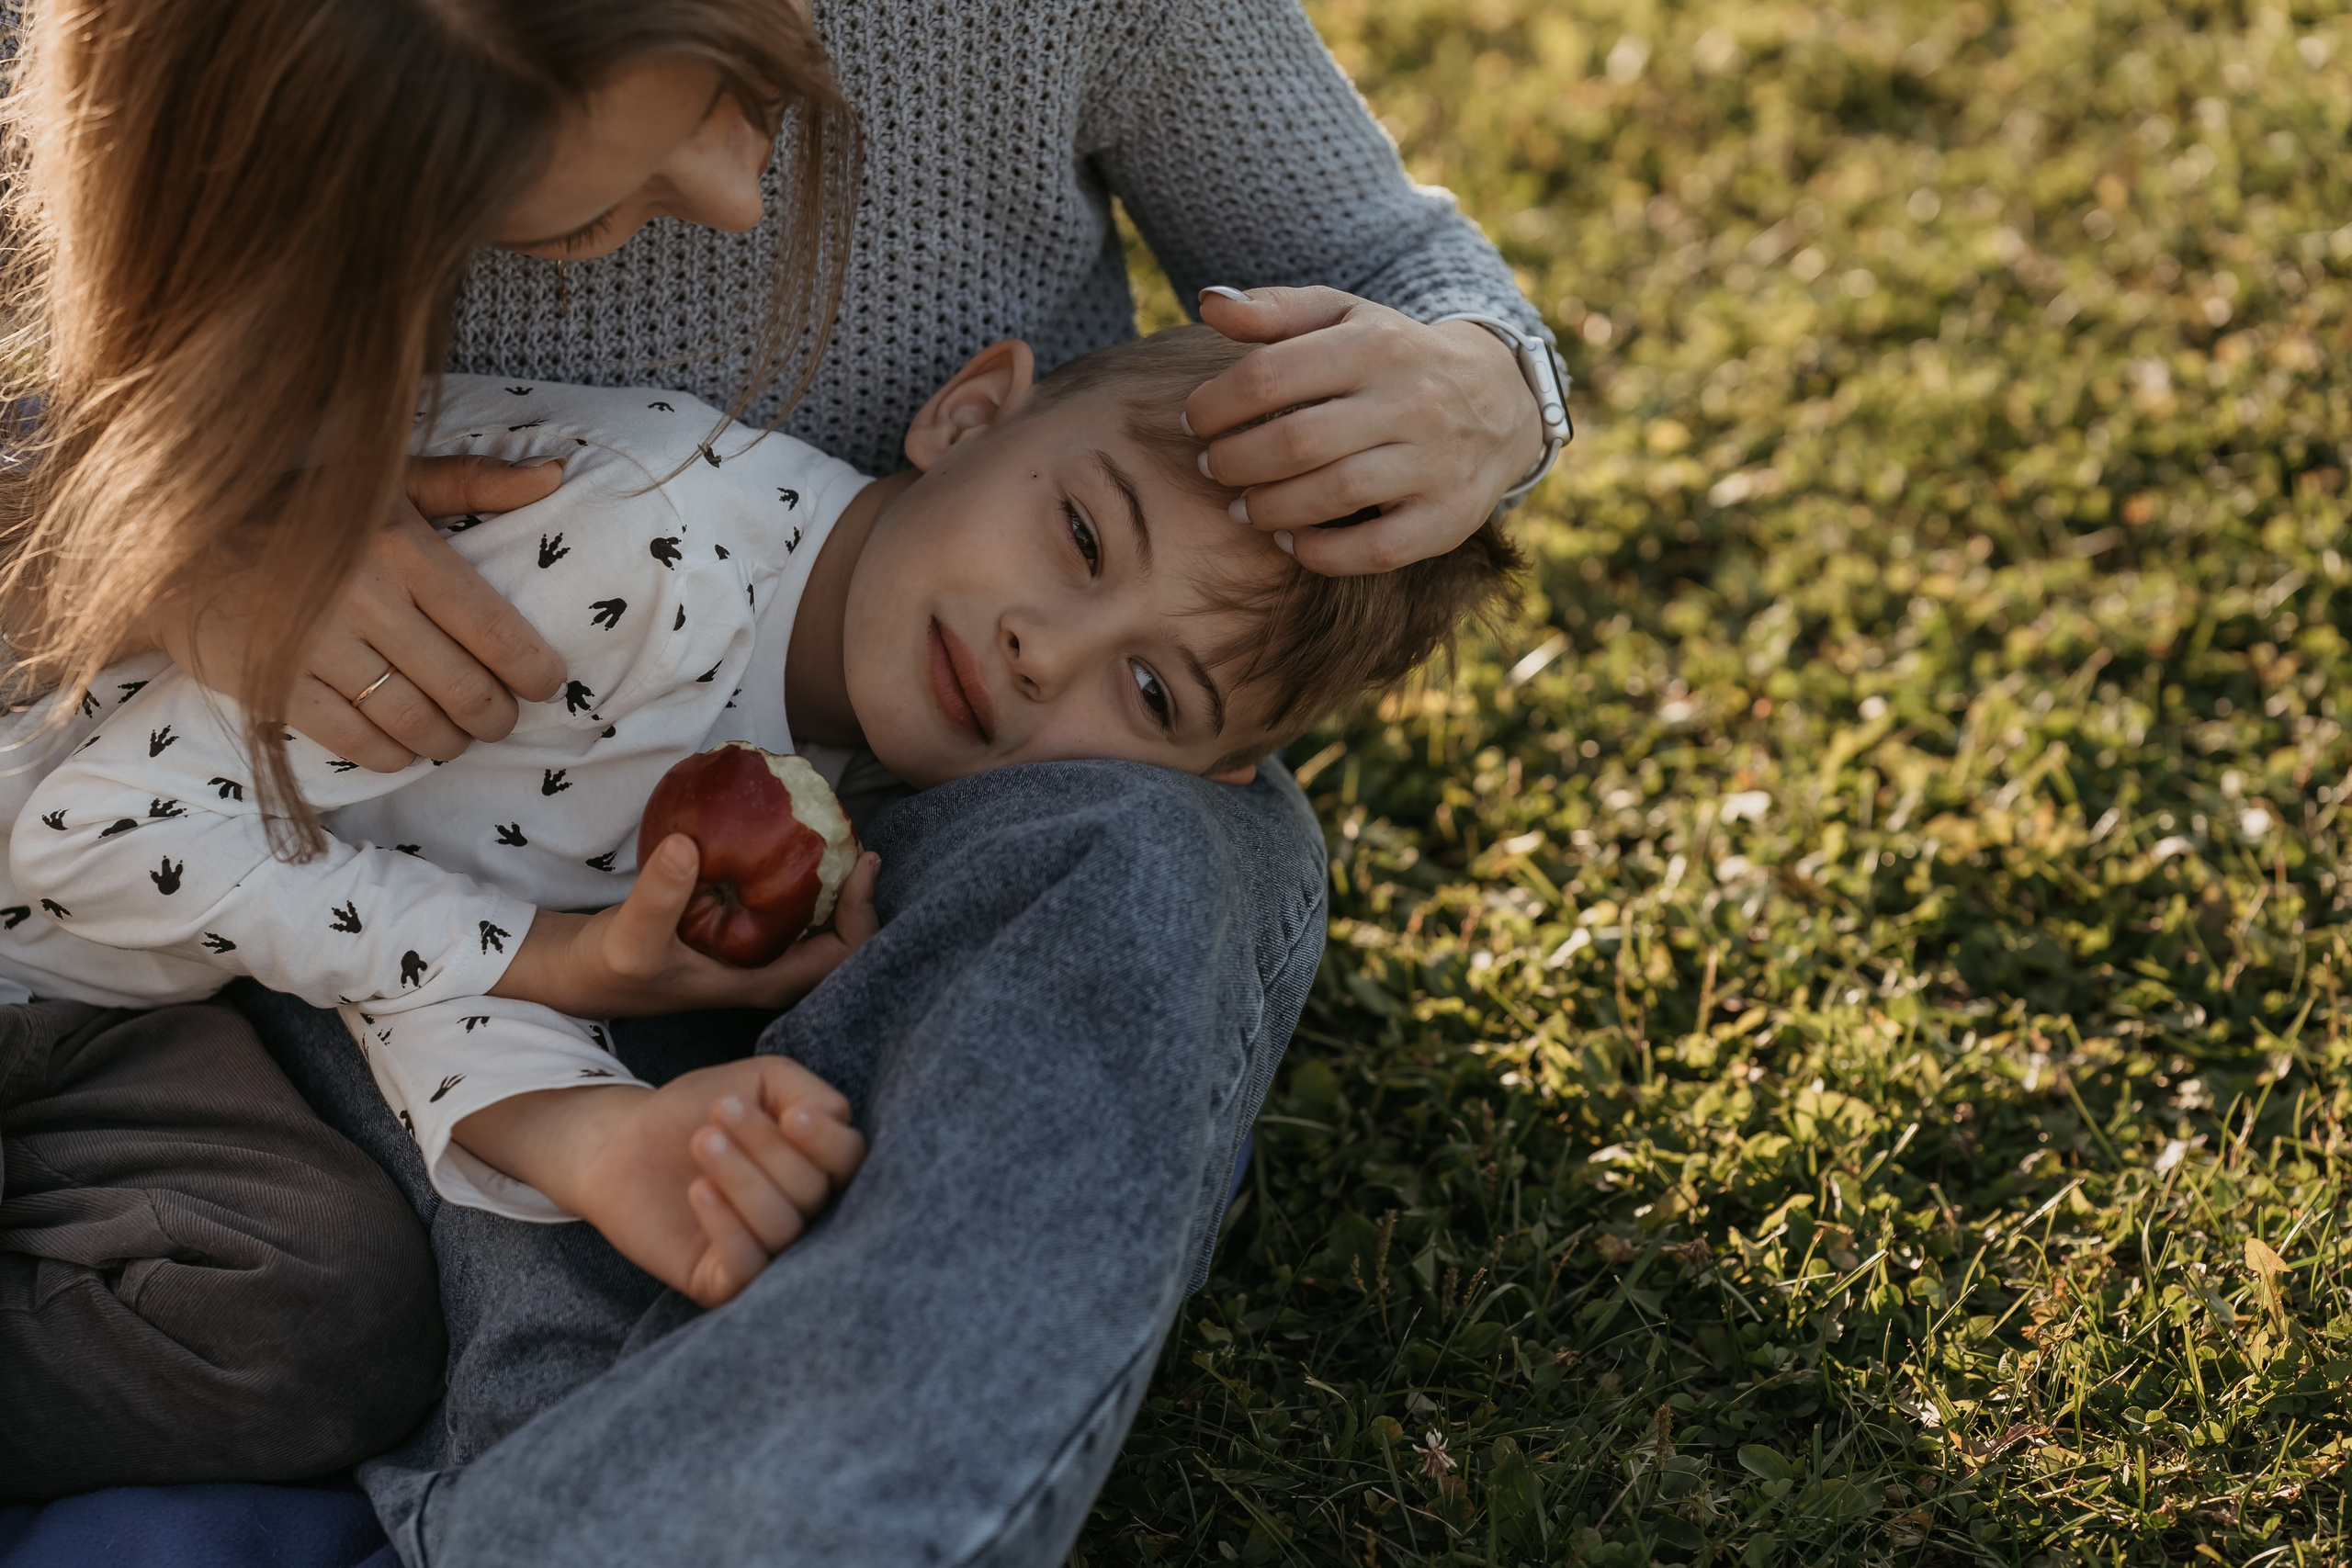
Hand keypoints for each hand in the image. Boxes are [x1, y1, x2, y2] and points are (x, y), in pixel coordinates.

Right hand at [146, 456, 569, 772]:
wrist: (175, 537)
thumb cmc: (301, 505)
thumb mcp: (387, 480)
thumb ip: (472, 483)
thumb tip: (554, 476)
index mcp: (403, 548)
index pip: (496, 633)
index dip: (534, 673)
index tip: (546, 684)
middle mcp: (367, 599)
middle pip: (464, 690)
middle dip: (495, 716)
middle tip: (498, 718)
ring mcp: (319, 645)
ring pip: (415, 722)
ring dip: (448, 741)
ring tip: (454, 735)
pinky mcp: (276, 683)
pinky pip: (356, 740)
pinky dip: (391, 755)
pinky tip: (403, 749)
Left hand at [455, 1056, 866, 1306]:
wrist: (622, 1145)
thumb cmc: (698, 1110)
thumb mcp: (760, 1081)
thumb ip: (808, 1091)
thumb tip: (833, 1120)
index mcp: (819, 1163)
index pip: (849, 1160)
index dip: (827, 1142)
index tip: (790, 1116)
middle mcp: (804, 1211)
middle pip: (813, 1191)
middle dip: (766, 1148)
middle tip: (717, 1116)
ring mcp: (769, 1250)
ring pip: (782, 1227)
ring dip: (742, 1179)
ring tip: (702, 1141)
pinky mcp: (726, 1280)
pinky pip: (748, 1267)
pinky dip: (727, 1227)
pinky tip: (699, 1191)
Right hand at [493, 834, 882, 1017]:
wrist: (572, 973)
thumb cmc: (607, 967)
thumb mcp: (629, 937)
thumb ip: (657, 897)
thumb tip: (688, 845)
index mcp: (762, 982)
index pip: (841, 957)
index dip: (863, 912)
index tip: (863, 860)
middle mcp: (767, 967)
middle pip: (840, 935)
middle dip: (856, 891)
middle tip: (854, 838)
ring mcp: (751, 948)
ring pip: (814, 916)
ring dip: (829, 879)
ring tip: (832, 829)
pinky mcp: (731, 926)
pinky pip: (781, 897)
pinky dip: (793, 868)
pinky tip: (786, 829)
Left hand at [1183, 286, 1545, 575]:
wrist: (1499, 400)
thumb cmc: (1394, 359)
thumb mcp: (1344, 318)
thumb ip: (1275, 310)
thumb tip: (1208, 301)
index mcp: (1376, 344)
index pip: (1270, 375)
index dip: (1216, 405)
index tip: (1196, 421)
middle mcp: (1411, 401)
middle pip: (1296, 441)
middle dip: (1235, 461)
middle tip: (1212, 468)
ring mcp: (1435, 462)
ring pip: (1332, 495)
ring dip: (1268, 509)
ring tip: (1242, 507)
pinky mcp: (1449, 517)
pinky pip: (1375, 550)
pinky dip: (1320, 553)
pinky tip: (1290, 541)